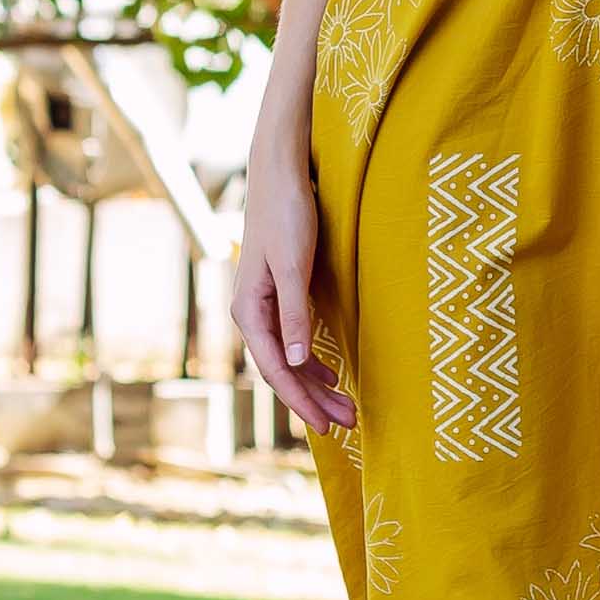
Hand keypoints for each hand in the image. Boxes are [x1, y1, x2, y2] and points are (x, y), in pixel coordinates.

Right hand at [231, 123, 358, 435]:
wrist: (280, 172)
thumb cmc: (287, 214)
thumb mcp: (294, 265)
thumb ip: (294, 314)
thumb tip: (293, 362)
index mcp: (249, 310)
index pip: (274, 371)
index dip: (300, 402)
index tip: (327, 427)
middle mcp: (252, 313)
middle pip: (282, 371)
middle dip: (313, 400)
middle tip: (349, 424)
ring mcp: (266, 304)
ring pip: (288, 358)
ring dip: (316, 384)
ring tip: (346, 407)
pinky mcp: (281, 293)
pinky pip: (293, 341)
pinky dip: (311, 361)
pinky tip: (331, 372)